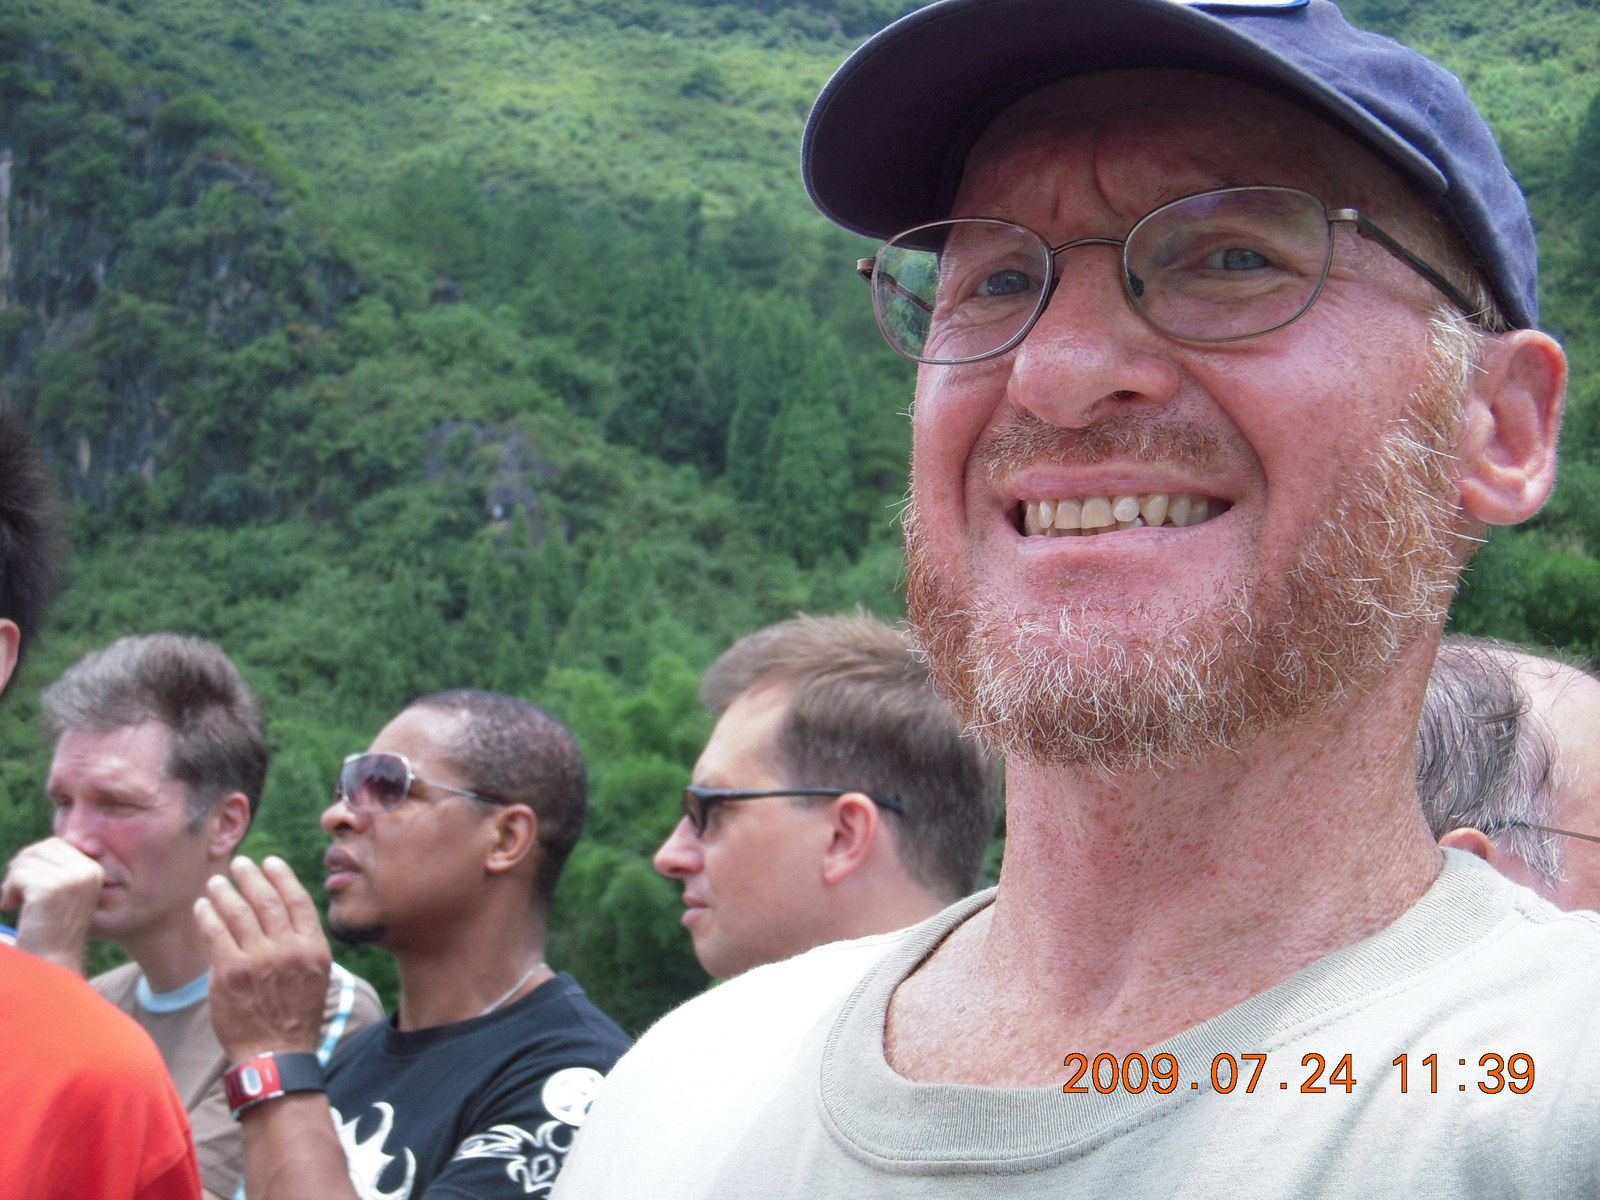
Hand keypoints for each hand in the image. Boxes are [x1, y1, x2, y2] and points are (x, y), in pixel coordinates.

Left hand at [0, 837, 103, 973]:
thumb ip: (62, 867)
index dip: (34, 861)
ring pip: (27, 860)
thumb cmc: (51, 930)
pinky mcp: (50, 889)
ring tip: (12, 902)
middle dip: (21, 867)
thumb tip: (65, 838)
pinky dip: (7, 891)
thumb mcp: (64, 892)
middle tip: (13, 892)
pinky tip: (9, 906)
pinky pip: (19, 875)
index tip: (24, 885)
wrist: (50, 963)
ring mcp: (70, 880)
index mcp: (94, 870)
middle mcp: (87, 871)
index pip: (57, 844)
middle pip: (42, 847)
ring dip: (12, 881)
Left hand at [195, 855, 331, 1062]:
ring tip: (216, 882)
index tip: (270, 862)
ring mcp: (260, 960)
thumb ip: (298, 945)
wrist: (277, 1055)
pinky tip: (202, 907)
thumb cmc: (294, 1016)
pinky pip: (217, 934)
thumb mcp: (314, 976)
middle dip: (251, 876)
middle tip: (239, 863)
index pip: (297, 900)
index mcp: (313, 948)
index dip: (282, 876)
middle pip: (267, 900)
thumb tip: (275, 915)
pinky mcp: (231, 973)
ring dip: (225, 892)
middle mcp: (289, 949)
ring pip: (240, 912)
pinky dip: (208, 916)